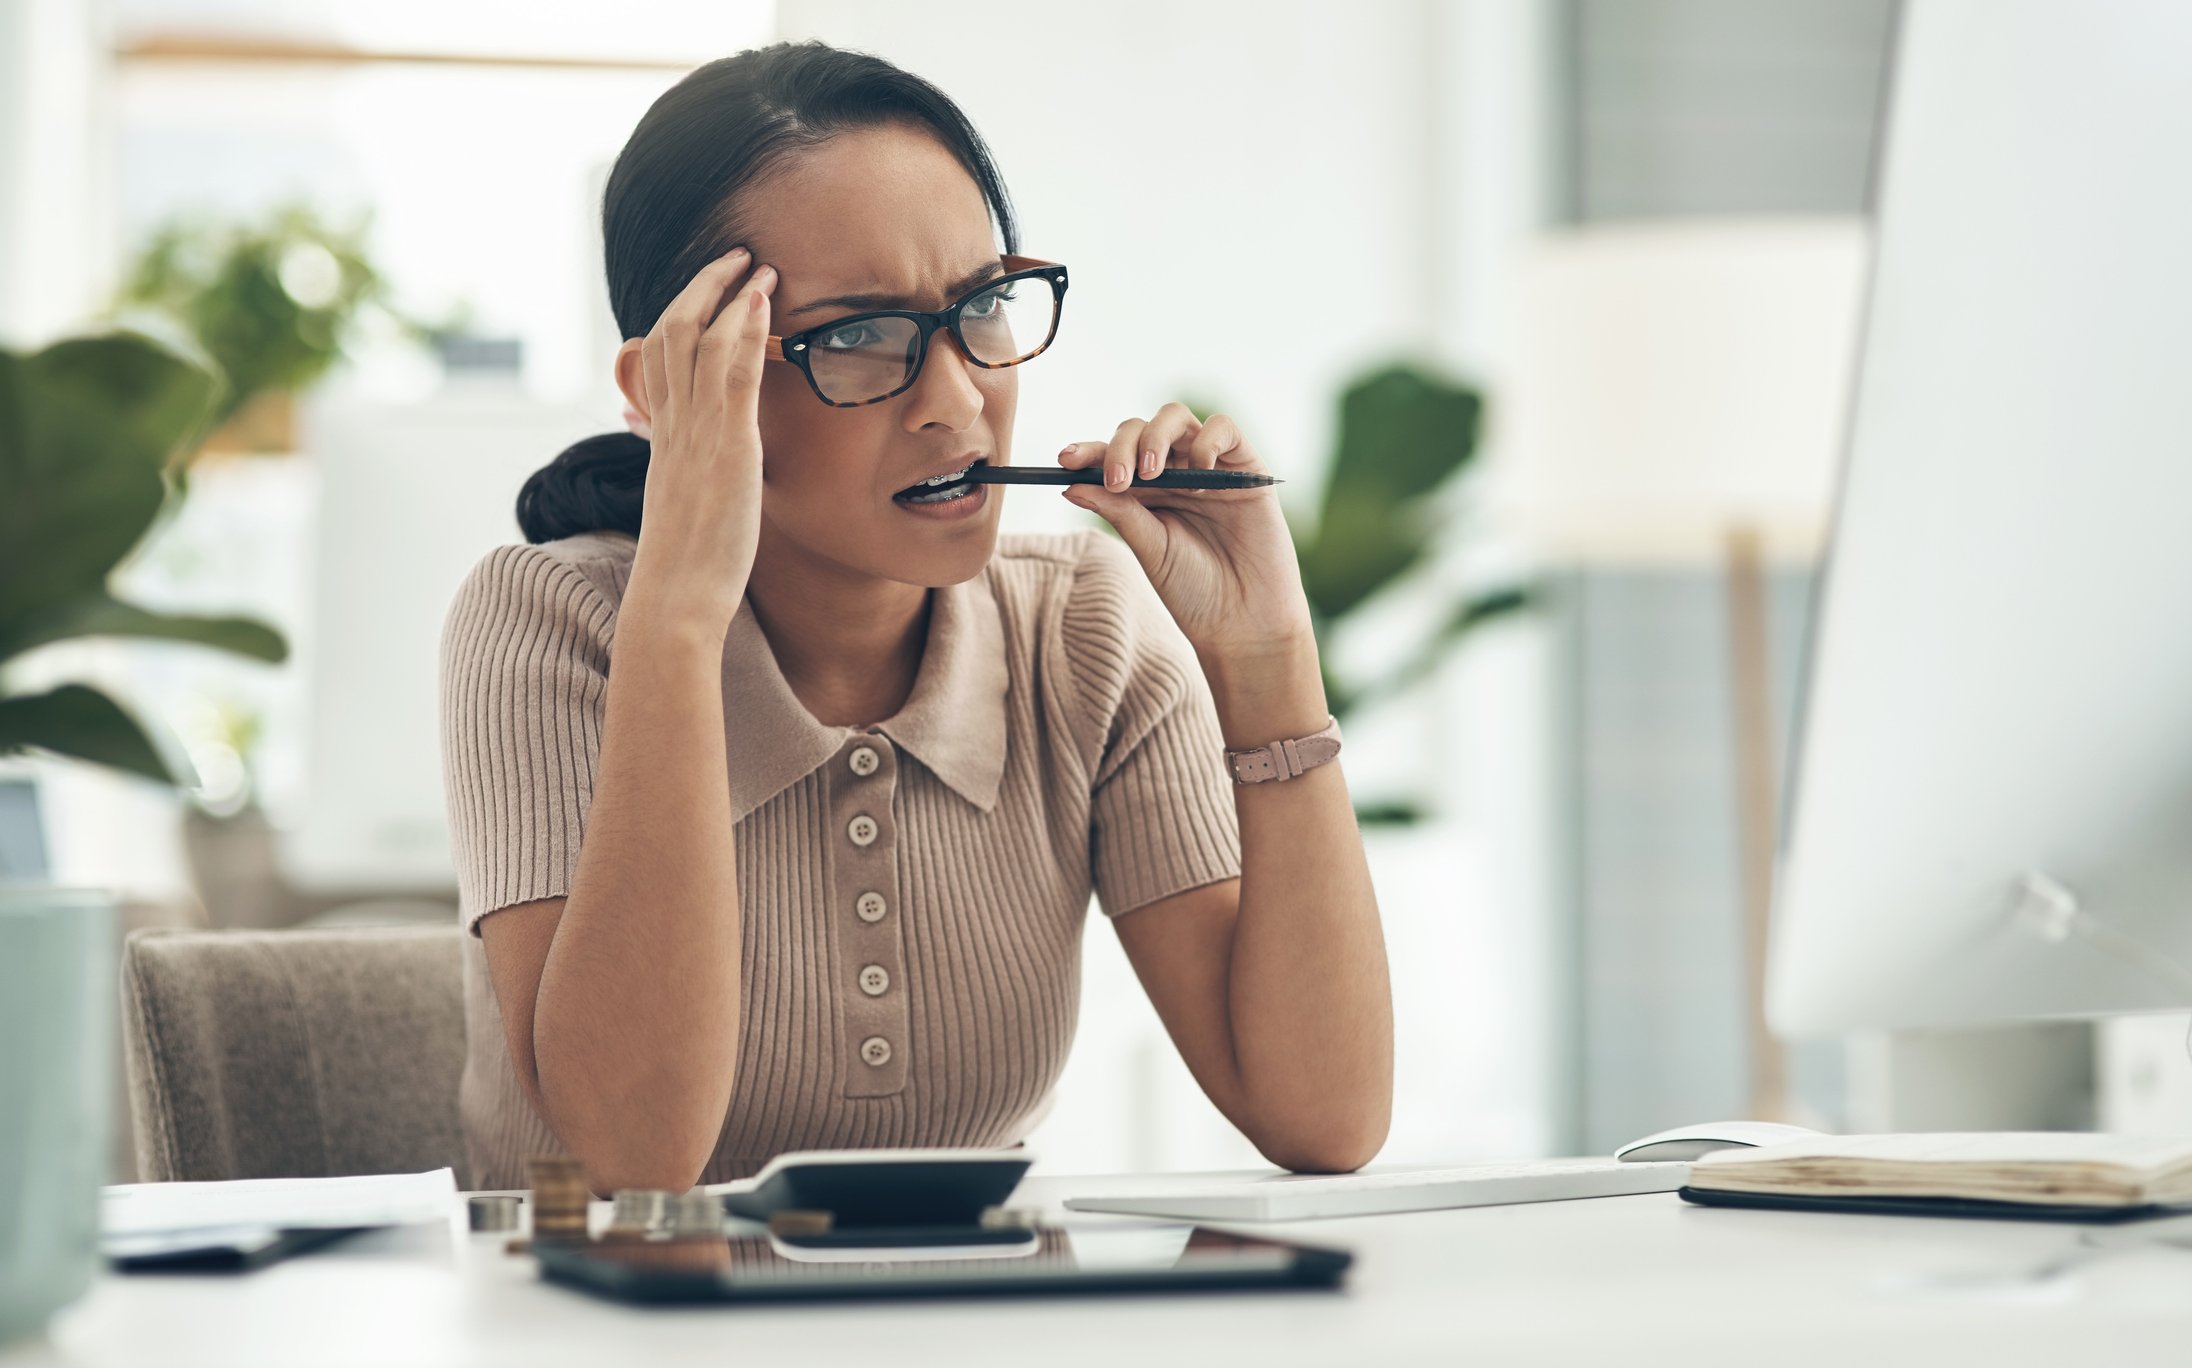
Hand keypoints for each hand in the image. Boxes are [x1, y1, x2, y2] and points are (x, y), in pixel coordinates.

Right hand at [625, 247, 776, 632]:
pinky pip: (730, 371)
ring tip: (757, 263)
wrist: (674, 599)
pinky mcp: (725, 446)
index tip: (709, 292)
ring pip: (698, 339)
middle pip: (673, 331)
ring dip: (728, 293)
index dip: (683, 314)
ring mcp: (695, 433)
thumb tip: (698, 470)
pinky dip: (745, 327)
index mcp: (663, 439)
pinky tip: (763, 298)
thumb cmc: (687, 568)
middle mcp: (672, 426)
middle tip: (735, 257)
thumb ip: (691, 478)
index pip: (662, 358)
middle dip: (703, 287)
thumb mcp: (687, 511)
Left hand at [1059, 402, 1315, 658]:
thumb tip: (1070, 484)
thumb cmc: (1194, 590)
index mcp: (1145, 492)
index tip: (1065, 461)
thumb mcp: (1150, 548)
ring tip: (1151, 473)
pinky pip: (1224, 428)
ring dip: (1155, 437)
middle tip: (1117, 480)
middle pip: (1139, 430)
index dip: (1088, 453)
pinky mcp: (1246, 467)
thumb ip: (1119, 512)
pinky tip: (1200, 475)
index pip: (1111, 458)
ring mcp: (1210, 466)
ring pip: (1176, 418)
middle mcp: (1175, 472)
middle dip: (1120, 447)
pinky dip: (1206, 441)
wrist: (1243, 620)